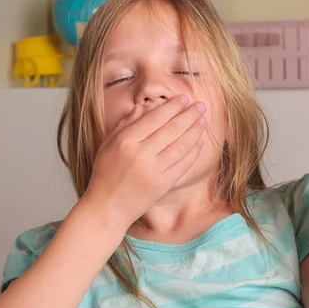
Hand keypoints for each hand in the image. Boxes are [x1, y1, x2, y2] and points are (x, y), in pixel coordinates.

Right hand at [82, 95, 206, 230]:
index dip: (172, 107)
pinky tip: (199, 142)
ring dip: (195, 131)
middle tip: (201, 106)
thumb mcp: (107, 145)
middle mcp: (141, 154)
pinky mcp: (164, 185)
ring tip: (203, 121)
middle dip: (189, 115)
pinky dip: (193, 152)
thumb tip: (141, 107)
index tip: (184, 99)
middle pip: (172, 129)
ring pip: (181, 146)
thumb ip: (124, 125)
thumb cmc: (105, 175)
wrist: (107, 208)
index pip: (155, 118)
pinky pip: (183, 165)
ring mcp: (154, 171)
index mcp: (126, 141)